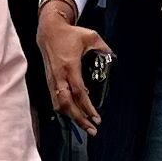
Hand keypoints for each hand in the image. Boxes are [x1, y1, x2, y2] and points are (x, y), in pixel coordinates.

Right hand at [38, 4, 111, 134]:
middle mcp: (59, 76)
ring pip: (59, 105)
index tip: (96, 117)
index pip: (79, 92)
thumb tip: (113, 56)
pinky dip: (64, 110)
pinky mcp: (49, 81)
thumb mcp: (91, 36)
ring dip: (71, 117)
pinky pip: (55, 100)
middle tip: (92, 129)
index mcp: (70, 66)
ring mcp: (52, 80)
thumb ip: (103, 47)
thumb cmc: (69, 34)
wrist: (48, 30)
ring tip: (84, 126)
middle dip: (79, 119)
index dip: (87, 107)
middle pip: (67, 104)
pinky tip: (73, 115)